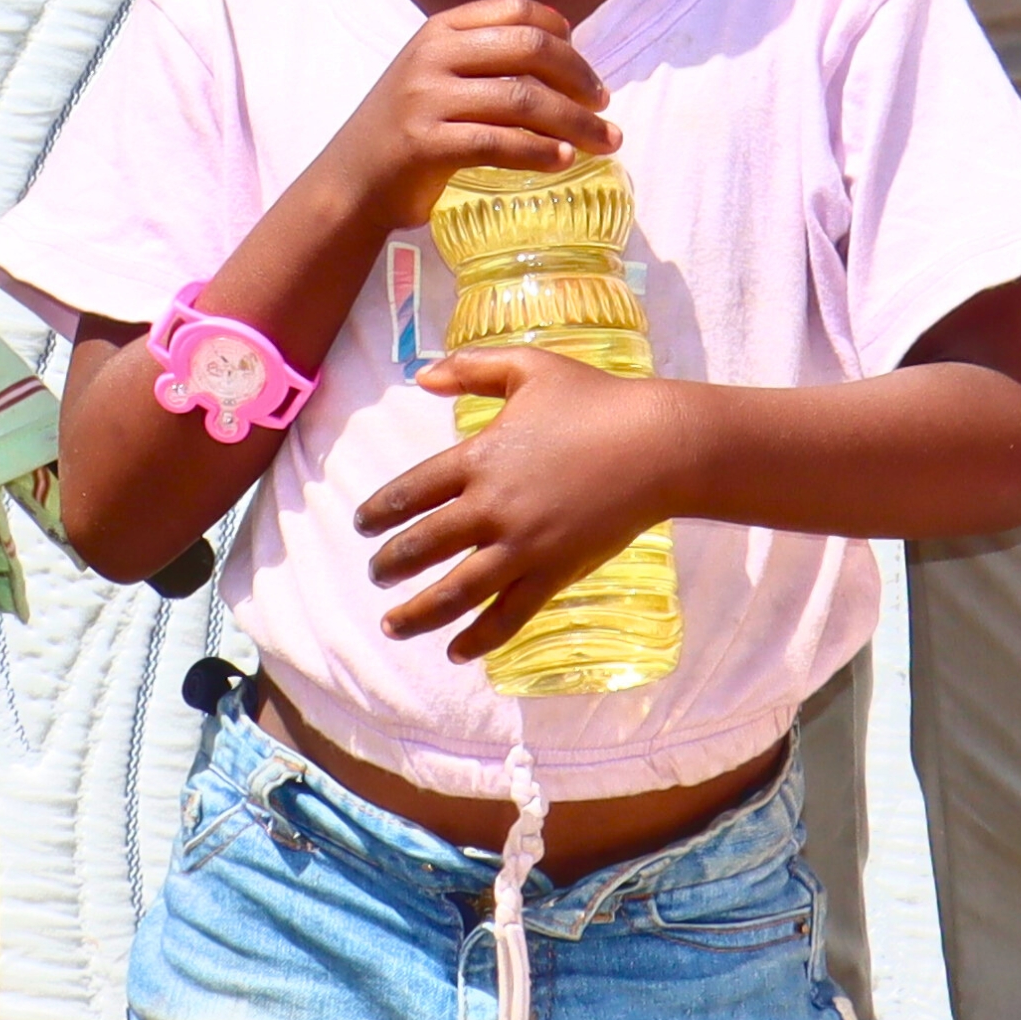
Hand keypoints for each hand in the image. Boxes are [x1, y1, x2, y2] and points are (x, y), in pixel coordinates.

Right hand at [330, 0, 613, 234]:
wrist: (350, 181)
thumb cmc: (406, 128)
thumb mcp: (437, 75)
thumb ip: (486, 59)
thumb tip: (569, 61)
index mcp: (441, 29)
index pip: (517, 10)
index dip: (564, 36)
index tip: (586, 69)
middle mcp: (432, 54)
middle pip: (529, 49)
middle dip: (580, 76)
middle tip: (604, 105)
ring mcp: (425, 98)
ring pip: (522, 99)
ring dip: (575, 122)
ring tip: (604, 142)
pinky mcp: (425, 144)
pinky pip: (498, 142)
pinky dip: (538, 151)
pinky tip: (562, 160)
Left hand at [360, 343, 695, 658]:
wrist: (658, 445)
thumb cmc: (595, 400)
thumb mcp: (528, 367)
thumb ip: (471, 367)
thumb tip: (421, 377)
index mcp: (480, 457)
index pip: (411, 490)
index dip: (380, 510)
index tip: (362, 525)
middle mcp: (492, 506)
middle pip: (424, 544)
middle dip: (390, 564)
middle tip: (375, 574)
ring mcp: (522, 545)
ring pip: (456, 591)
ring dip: (417, 613)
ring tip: (392, 625)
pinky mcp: (554, 572)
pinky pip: (508, 616)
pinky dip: (478, 638)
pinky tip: (455, 652)